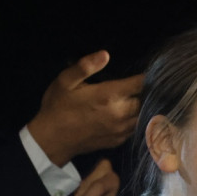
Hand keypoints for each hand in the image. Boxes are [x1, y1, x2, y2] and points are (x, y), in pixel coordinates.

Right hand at [28, 51, 143, 165]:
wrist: (52, 140)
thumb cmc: (58, 107)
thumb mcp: (65, 81)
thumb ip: (85, 66)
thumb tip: (105, 54)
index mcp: (108, 96)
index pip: (139, 84)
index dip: (144, 77)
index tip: (143, 73)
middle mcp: (119, 113)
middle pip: (144, 100)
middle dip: (142, 92)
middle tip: (136, 85)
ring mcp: (120, 129)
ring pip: (142, 115)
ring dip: (140, 106)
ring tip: (134, 98)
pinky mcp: (118, 140)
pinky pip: (135, 128)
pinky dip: (135, 120)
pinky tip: (127, 114)